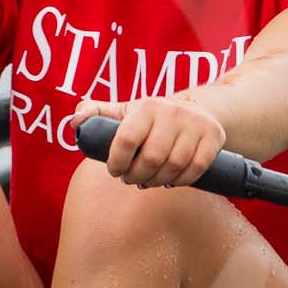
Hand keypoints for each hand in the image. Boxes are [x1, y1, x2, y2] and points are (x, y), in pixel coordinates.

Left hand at [71, 96, 226, 187]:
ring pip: (173, 166)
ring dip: (157, 181)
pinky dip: (181, 181)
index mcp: (147, 106)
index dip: (117, 162)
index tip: (115, 170)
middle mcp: (172, 113)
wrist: (198, 109)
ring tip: (149, 181)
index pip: (126, 139)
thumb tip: (75, 122)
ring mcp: (195, 124)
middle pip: (151, 159)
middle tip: (131, 180)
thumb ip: (97, 113)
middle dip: (136, 176)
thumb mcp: (125, 111)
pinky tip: (170, 181)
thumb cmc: (152, 116)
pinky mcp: (213, 137)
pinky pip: (196, 169)